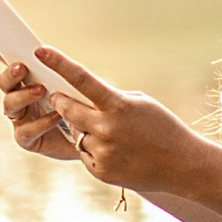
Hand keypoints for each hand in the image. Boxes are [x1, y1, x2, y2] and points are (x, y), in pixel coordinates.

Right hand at [0, 51, 84, 166]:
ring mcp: (20, 118)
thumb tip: (44, 49)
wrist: (92, 136)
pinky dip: (41, 122)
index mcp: (26, 78)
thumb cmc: (80, 104)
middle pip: (4, 81)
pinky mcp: (27, 139)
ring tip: (42, 90)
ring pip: (9, 105)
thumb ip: (55, 68)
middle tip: (21, 67)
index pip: (4, 58)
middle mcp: (18, 96)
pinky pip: (27, 130)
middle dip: (10, 74)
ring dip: (23, 95)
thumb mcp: (70, 80)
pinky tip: (56, 116)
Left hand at [11, 46, 197, 195]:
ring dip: (85, 130)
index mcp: (117, 106)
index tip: (40, 50)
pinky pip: (84, 154)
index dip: (58, 63)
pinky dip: (93, 150)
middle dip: (60, 101)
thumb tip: (82, 92)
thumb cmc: (161, 127)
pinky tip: (115, 151)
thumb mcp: (138, 102)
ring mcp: (102, 152)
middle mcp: (106, 129)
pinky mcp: (100, 171)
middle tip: (57, 97)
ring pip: (77, 133)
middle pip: (67, 109)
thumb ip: (110, 97)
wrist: (181, 165)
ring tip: (112, 135)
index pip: (81, 79)